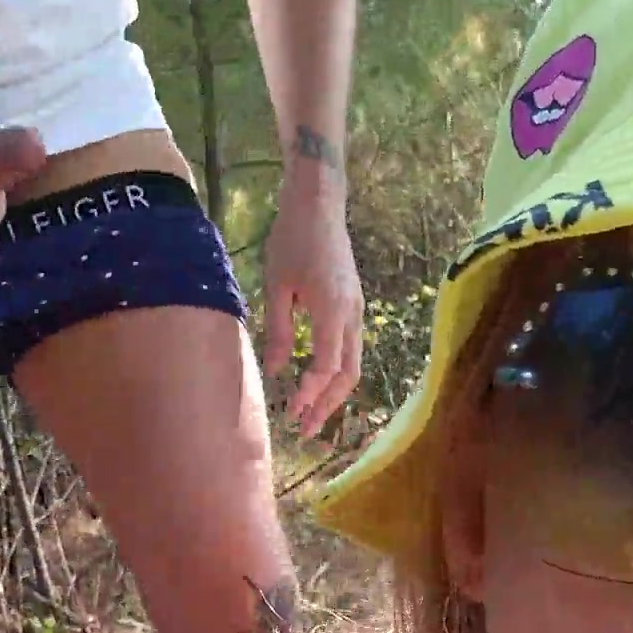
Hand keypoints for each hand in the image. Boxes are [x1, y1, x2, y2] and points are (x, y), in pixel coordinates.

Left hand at [263, 172, 364, 438]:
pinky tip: (317, 383)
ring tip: (311, 415)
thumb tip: (278, 371)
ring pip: (353, 364)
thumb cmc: (292, 239)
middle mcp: (351, 315)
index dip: (309, 395)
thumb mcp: (276, 287)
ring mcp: (356, 310)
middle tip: (304, 430)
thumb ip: (279, 332)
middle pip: (348, 375)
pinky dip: (336, 373)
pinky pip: (351, 349)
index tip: (290, 413)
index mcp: (331, 311)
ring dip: (334, 394)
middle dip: (327, 406)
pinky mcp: (353, 305)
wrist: (319, 202)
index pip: (326, 368)